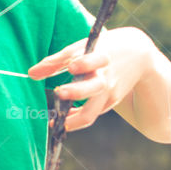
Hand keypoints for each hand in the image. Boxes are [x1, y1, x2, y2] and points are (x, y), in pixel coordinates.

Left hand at [27, 28, 153, 131]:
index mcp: (101, 55)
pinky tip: (63, 120)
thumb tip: (30, 74)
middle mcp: (106, 76)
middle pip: (94, 87)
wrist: (140, 56)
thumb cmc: (103, 48)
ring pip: (91, 112)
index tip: (72, 66)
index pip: (92, 59)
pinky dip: (75, 119)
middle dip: (77, 91)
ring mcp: (109, 92)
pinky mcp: (110, 103)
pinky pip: (90, 115)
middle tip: (60, 92)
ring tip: (55, 122)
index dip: (83, 63)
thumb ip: (56, 61)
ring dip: (73, 119)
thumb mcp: (84, 48)